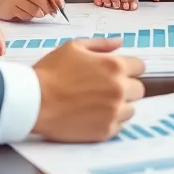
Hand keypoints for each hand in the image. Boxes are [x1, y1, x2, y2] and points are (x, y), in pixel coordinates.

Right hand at [32, 38, 146, 141]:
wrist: (33, 101)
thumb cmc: (51, 72)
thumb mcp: (74, 47)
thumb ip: (101, 44)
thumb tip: (119, 42)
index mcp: (115, 66)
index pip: (140, 67)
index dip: (128, 68)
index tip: (117, 72)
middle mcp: (119, 89)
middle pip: (138, 89)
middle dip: (125, 87)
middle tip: (104, 88)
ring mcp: (113, 112)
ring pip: (130, 109)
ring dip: (118, 105)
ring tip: (96, 103)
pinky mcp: (105, 131)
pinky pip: (118, 126)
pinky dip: (109, 121)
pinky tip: (91, 115)